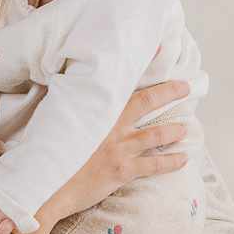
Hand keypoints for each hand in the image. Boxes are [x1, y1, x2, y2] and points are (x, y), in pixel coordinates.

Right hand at [29, 80, 192, 231]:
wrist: (48, 184)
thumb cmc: (47, 151)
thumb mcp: (53, 118)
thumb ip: (67, 103)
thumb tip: (68, 87)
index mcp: (97, 109)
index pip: (122, 81)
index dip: (144, 65)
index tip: (160, 49)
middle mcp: (112, 125)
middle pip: (147, 102)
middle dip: (169, 92)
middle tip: (186, 87)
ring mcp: (121, 148)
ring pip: (156, 135)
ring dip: (173, 131)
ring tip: (185, 128)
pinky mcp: (124, 170)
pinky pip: (155, 164)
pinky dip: (171, 162)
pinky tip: (183, 159)